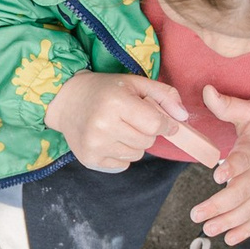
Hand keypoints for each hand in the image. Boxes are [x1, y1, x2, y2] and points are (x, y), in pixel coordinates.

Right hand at [46, 71, 190, 172]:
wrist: (66, 100)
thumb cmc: (105, 90)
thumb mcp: (135, 83)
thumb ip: (165, 95)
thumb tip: (183, 117)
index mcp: (116, 102)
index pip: (156, 124)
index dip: (165, 124)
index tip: (164, 121)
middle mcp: (103, 125)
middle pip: (148, 141)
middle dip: (147, 132)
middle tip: (132, 120)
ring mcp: (95, 145)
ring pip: (136, 155)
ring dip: (134, 144)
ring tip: (119, 129)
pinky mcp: (89, 159)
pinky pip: (122, 165)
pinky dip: (121, 154)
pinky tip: (109, 139)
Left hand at [191, 86, 249, 242]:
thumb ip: (227, 105)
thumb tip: (205, 90)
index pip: (245, 159)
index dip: (233, 167)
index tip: (218, 174)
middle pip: (244, 192)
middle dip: (220, 205)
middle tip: (197, 214)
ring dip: (230, 221)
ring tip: (208, 229)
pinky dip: (248, 229)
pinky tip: (230, 238)